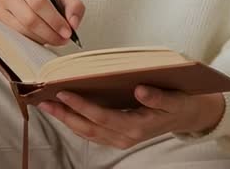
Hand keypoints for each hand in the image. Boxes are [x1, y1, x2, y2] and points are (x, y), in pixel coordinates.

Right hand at [0, 0, 84, 45]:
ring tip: (55, 39)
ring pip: (21, 31)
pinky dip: (31, 42)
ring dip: (42, 39)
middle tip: (63, 39)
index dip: (54, 20)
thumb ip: (74, 6)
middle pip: (29, 19)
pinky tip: (41, 39)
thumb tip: (74, 24)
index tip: (67, 31)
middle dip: (50, 33)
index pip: (38, 2)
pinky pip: (15, 38)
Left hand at [37, 86, 224, 148]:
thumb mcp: (175, 99)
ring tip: (48, 105)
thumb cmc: (179, 104)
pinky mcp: (118, 137)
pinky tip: (65, 112)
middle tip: (44, 100)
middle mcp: (125, 137)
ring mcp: (120, 140)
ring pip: (87, 132)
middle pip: (88, 127)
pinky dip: (76, 122)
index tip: (64, 93)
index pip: (102, 117)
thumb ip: (157, 97)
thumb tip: (140, 89)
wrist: (186, 117)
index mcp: (137, 127)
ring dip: (66, 119)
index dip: (82, 106)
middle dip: (64, 115)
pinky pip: (92, 132)